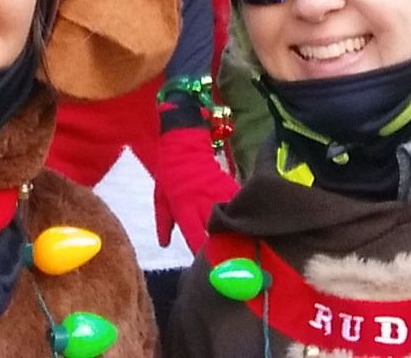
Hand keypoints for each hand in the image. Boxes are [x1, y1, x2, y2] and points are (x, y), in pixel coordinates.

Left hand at [152, 126, 238, 251]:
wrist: (185, 145)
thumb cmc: (169, 173)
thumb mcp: (160, 198)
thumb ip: (163, 223)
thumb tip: (164, 245)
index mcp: (184, 207)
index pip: (195, 235)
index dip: (202, 251)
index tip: (209, 265)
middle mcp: (203, 203)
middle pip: (217, 231)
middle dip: (223, 247)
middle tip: (228, 263)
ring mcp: (219, 194)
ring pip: (232, 219)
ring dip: (236, 233)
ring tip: (243, 249)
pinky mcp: (230, 186)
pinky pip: (239, 205)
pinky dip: (244, 216)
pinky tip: (250, 227)